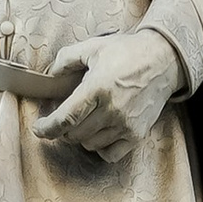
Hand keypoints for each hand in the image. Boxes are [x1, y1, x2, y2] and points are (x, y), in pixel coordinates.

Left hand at [33, 28, 182, 166]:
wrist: (164, 60)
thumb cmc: (128, 52)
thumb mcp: (94, 47)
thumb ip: (67, 58)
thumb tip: (50, 74)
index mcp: (98, 88)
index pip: (65, 118)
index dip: (47, 128)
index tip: (38, 128)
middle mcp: (111, 110)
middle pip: (74, 134)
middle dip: (64, 128)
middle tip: (67, 116)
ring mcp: (125, 125)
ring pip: (90, 145)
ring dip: (82, 136)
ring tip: (87, 119)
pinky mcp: (136, 135)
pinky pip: (110, 154)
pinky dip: (101, 148)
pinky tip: (101, 133)